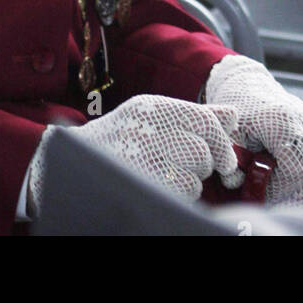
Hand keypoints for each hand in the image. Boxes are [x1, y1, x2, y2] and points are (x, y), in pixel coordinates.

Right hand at [26, 94, 243, 214]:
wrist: (68, 166)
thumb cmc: (120, 140)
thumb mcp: (152, 118)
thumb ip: (194, 116)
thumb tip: (233, 115)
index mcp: (151, 108)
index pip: (204, 121)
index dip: (222, 143)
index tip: (225, 160)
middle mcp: (146, 128)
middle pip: (203, 152)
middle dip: (204, 165)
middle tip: (186, 167)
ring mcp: (141, 157)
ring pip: (194, 176)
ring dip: (189, 182)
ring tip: (164, 175)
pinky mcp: (140, 183)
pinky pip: (180, 194)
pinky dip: (177, 195)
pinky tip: (157, 186)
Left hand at [205, 54, 302, 204]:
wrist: (250, 89)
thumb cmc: (238, 113)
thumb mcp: (229, 137)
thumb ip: (236, 166)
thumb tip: (247, 191)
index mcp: (282, 121)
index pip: (298, 170)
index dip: (281, 190)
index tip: (262, 191)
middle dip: (298, 199)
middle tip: (276, 201)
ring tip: (291, 200)